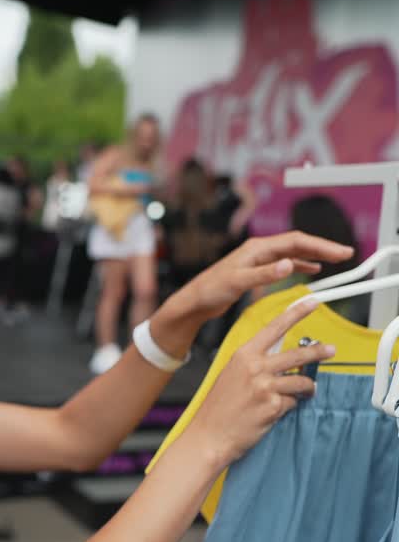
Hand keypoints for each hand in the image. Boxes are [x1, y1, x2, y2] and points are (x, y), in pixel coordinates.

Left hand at [167, 230, 353, 324]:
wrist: (195, 300)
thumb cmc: (210, 290)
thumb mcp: (238, 282)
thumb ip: (264, 274)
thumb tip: (289, 265)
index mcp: (257, 248)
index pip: (295, 241)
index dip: (320, 245)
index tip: (339, 252)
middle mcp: (260, 250)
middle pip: (298, 243)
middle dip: (323, 247)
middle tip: (346, 254)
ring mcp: (259, 259)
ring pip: (293, 252)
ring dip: (314, 254)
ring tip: (335, 259)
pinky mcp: (257, 270)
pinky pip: (286, 263)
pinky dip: (301, 264)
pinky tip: (311, 268)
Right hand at [188, 299, 333, 468]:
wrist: (209, 435)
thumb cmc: (219, 408)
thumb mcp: (232, 374)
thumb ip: (254, 363)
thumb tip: (280, 358)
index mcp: (244, 354)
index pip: (275, 327)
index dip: (296, 313)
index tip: (311, 302)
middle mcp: (255, 367)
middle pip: (297, 354)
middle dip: (318, 352)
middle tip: (330, 350)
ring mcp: (265, 387)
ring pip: (301, 380)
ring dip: (307, 387)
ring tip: (307, 391)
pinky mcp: (273, 406)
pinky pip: (292, 402)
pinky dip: (288, 407)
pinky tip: (276, 411)